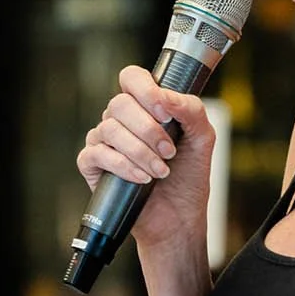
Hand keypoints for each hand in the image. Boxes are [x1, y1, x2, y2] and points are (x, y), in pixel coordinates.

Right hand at [75, 66, 216, 252]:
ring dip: (140, 152)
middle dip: (149, 129)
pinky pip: (97, 154)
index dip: (145, 89)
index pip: (132, 78)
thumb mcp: (202, 138)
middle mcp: (121, 120)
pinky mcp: (92, 165)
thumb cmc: (188, 177)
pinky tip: (142, 178)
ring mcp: (104, 141)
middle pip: (119, 104)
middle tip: (170, 152)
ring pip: (109, 129)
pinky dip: (123, 166)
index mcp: (145, 106)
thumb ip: (191, 110)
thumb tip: (166, 96)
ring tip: (161, 171)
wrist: (178, 218)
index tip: (165, 112)